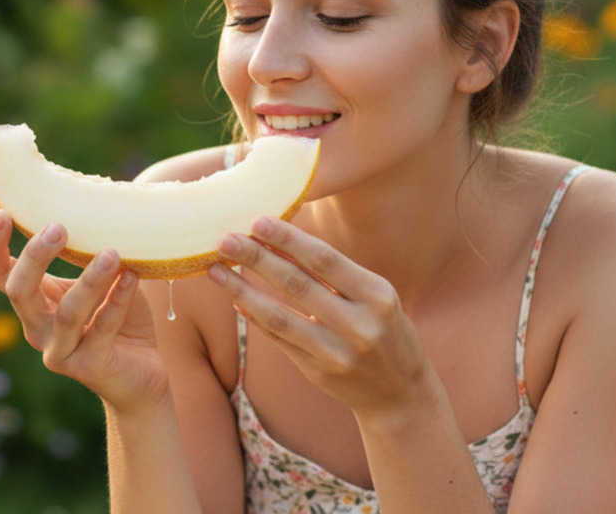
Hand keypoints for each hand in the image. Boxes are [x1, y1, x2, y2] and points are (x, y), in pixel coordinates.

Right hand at [0, 210, 167, 409]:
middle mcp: (37, 328)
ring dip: (90, 280)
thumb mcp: (100, 282)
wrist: (140, 374)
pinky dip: (118, 300)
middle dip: (35, 257)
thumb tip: (101, 211)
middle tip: (59, 228)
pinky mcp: (88, 367)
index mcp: (34, 302)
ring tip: (112, 252)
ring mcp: (60, 351)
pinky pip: (103, 329)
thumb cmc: (117, 318)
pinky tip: (132, 277)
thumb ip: (92, 255)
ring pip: (67, 313)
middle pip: (19, 291)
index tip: (3, 213)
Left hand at [207, 216, 436, 418]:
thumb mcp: (376, 297)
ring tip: (215, 271)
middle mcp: (358, 324)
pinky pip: (279, 340)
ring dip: (243, 291)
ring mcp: (336, 352)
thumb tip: (283, 240)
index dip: (289, 239)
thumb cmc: (385, 331)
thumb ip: (337, 274)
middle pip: (297, 284)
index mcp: (377, 295)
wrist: (400, 394)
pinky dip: (256, 318)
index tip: (258, 220)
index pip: (325, 260)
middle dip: (257, 259)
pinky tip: (236, 301)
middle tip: (225, 240)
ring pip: (280, 316)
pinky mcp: (317, 372)